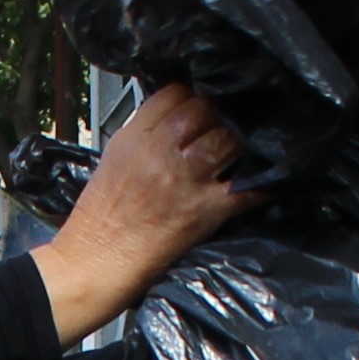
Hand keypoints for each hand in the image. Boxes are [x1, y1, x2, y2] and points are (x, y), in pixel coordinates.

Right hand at [29, 87, 246, 344]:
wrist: (93, 264)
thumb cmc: (99, 220)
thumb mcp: (112, 161)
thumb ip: (143, 136)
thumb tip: (174, 121)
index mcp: (133, 139)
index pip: (174, 94)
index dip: (192, 98)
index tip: (200, 109)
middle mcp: (158, 152)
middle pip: (204, 111)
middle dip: (217, 118)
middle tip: (222, 129)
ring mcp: (182, 180)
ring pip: (227, 140)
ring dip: (238, 146)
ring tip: (238, 154)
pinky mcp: (203, 210)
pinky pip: (245, 190)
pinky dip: (261, 186)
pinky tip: (266, 183)